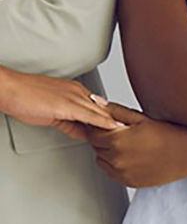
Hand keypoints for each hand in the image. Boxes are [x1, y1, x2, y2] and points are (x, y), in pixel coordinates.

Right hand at [0, 67, 120, 132]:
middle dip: (121, 121)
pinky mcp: (68, 105)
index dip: (114, 118)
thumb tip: (84, 134)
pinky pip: (91, 116)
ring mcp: (74, 98)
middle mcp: (78, 92)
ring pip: (102, 113)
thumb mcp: (52, 114)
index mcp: (76, 91)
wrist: (8, 89)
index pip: (100, 107)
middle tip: (137, 132)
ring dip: (117, 124)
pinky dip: (105, 123)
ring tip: (132, 134)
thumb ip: (70, 124)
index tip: (127, 127)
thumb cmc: (24, 98)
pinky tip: (116, 129)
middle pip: (106, 109)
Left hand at [88, 104, 186, 187]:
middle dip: (104, 139)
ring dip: (108, 153)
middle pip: (96, 147)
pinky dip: (116, 166)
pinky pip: (112, 173)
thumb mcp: (142, 119)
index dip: (97, 127)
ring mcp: (122, 172)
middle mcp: (116, 159)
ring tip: (128, 146)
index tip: (106, 125)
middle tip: (122, 134)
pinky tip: (132, 158)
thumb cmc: (170, 135)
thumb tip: (97, 103)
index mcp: (117, 140)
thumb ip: (116, 111)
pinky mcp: (128, 182)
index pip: (92, 133)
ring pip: (102, 161)